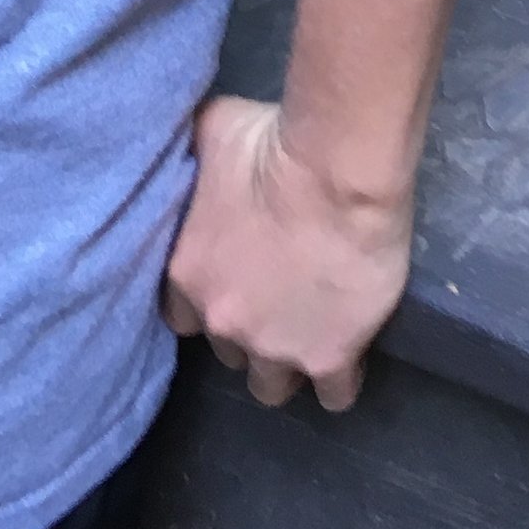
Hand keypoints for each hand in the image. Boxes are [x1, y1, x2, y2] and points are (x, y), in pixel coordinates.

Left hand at [162, 94, 411, 410]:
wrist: (337, 170)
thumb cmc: (271, 143)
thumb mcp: (212, 132)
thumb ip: (195, 153)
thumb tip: (187, 140)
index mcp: (189, 274)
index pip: (181, 315)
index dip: (207, 299)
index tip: (230, 280)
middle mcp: (225, 322)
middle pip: (228, 350)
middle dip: (248, 328)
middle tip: (277, 295)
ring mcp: (277, 347)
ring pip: (271, 386)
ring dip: (286, 362)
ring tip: (310, 332)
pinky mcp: (330, 356)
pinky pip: (332, 395)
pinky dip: (337, 379)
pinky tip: (347, 353)